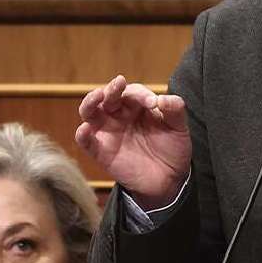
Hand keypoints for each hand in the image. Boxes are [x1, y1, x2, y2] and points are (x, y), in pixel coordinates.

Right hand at [75, 75, 190, 207]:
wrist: (168, 179)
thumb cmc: (172, 149)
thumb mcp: (179, 128)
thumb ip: (175, 110)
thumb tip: (163, 98)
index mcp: (138, 106)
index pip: (133, 92)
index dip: (141, 94)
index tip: (153, 103)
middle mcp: (120, 115)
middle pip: (109, 96)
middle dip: (112, 89)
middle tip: (119, 83)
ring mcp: (108, 131)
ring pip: (90, 112)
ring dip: (90, 102)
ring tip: (97, 97)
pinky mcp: (100, 150)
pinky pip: (86, 140)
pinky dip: (83, 134)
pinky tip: (86, 129)